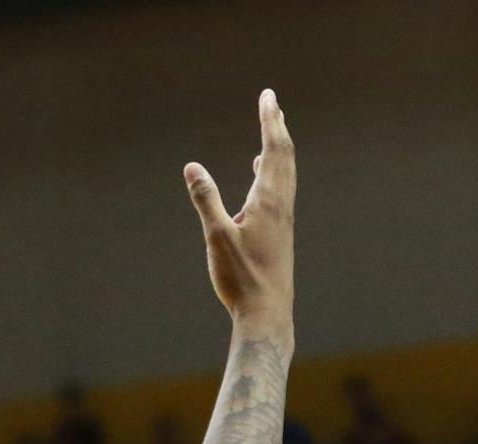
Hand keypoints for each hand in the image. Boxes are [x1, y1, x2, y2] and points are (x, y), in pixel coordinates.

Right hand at [184, 89, 294, 335]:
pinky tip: (261, 177)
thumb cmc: (242, 278)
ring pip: (285, 173)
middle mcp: (281, 205)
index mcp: (268, 200)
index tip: (268, 96)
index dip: (270, 120)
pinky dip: (273, 172)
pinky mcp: (280, 233)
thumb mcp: (217, 237)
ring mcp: (283, 219)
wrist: (267, 313)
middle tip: (272, 103)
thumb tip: (192, 167)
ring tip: (273, 130)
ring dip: (278, 148)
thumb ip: (206, 200)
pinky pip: (280, 190)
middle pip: (284, 155)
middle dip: (277, 127)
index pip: (272, 149)